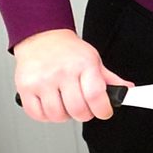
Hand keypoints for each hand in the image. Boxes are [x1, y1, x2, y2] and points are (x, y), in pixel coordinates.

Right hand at [12, 28, 129, 122]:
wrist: (42, 36)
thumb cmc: (68, 50)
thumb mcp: (93, 59)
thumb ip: (110, 79)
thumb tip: (127, 91)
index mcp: (83, 65)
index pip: (96, 96)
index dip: (103, 110)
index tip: (104, 112)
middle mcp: (62, 72)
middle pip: (77, 110)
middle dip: (84, 114)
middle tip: (83, 108)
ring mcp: (42, 80)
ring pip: (57, 115)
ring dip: (64, 115)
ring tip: (65, 104)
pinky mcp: (25, 87)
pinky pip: (37, 114)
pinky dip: (45, 116)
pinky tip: (50, 105)